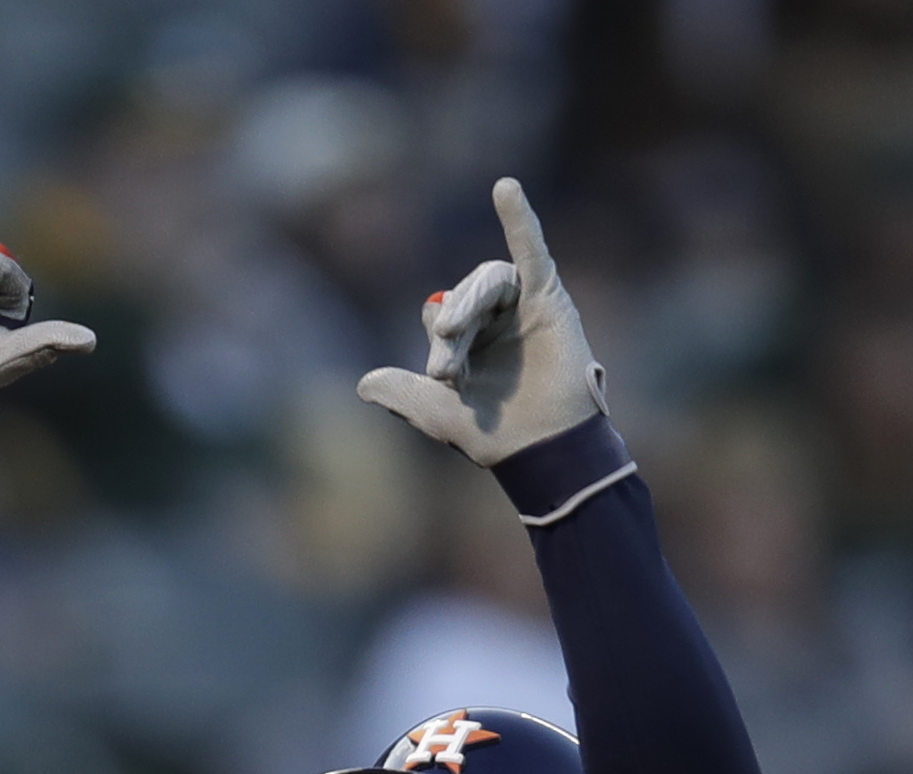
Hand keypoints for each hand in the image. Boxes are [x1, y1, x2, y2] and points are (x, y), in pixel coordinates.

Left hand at [357, 179, 606, 467]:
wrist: (538, 447)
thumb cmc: (492, 432)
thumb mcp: (432, 411)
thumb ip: (398, 393)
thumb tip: (363, 385)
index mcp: (468, 338)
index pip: (438, 312)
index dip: (437, 337)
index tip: (438, 375)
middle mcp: (494, 317)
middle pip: (462, 297)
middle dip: (452, 329)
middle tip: (447, 369)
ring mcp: (521, 306)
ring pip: (488, 283)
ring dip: (470, 305)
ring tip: (455, 333)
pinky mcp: (549, 300)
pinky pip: (532, 252)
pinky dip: (520, 220)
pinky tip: (505, 188)